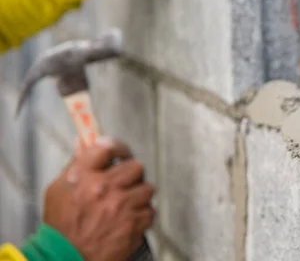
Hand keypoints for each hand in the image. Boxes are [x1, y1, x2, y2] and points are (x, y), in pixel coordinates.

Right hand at [44, 137, 154, 260]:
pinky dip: (142, 216)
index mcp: (83, 177)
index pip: (107, 147)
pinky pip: (150, 211)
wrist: (66, 259)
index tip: (121, 153)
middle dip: (132, 174)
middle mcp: (104, 188)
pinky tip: (128, 220)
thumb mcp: (58, 191)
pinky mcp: (134, 224)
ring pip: (147, 188)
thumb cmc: (61, 227)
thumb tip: (83, 142)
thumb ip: (75, 165)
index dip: (118, 147)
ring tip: (126, 205)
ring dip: (138, 196)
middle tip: (125, 182)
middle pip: (135, 166)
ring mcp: (121, 206)